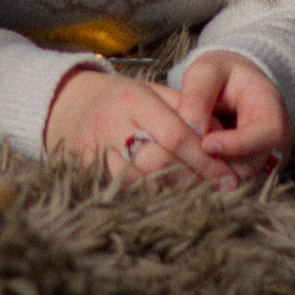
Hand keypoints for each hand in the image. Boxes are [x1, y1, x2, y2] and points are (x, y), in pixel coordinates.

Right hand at [44, 68, 235, 187]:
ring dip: (175, 195)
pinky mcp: (85, 171)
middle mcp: (112, 125)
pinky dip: (149, 199)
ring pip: (140, 183)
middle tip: (222, 192)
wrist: (65, 104)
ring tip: (202, 200)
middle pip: (159, 163)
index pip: (175, 136)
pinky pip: (122, 192)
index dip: (205, 160)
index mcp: (133, 100)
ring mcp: (95, 151)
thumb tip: (221, 137)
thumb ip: (185, 109)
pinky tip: (172, 203)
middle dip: (195, 180)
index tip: (229, 177)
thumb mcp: (152, 91)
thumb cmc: (121, 98)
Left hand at [174, 50, 291, 178]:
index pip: (268, 134)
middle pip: (251, 166)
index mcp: (273, 111)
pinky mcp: (252, 178)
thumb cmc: (220, 75)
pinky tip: (187, 171)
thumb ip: (198, 95)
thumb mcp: (207, 71)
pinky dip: (208, 181)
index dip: (238, 143)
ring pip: (238, 183)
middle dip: (216, 164)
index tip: (206, 144)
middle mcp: (277, 144)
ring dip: (209, 175)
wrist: (235, 87)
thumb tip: (192, 129)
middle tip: (182, 158)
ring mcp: (266, 165)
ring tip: (182, 162)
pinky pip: (231, 188)